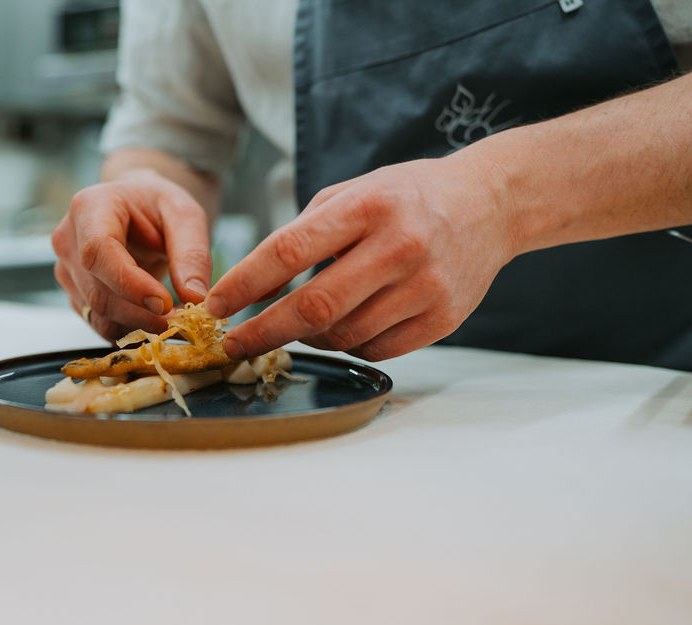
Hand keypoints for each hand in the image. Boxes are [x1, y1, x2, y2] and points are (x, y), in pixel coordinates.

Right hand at [52, 169, 213, 341]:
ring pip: (97, 313)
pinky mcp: (75, 294)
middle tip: (180, 320)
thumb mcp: (185, 215)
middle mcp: (68, 240)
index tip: (164, 303)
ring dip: (138, 326)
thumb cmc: (157, 205)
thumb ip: (192, 254)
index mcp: (89, 207)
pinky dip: (130, 329)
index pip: (98, 252)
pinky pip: (99, 322)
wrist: (139, 210)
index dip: (129, 283)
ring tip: (173, 320)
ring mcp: (67, 270)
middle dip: (141, 314)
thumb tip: (195, 297)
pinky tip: (154, 320)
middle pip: (97, 292)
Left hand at [205, 154, 517, 360]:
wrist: (491, 204)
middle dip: (263, 331)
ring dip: (307, 338)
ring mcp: (425, 287)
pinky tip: (343, 327)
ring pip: (343, 335)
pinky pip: (376, 349)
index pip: (289, 251)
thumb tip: (252, 288)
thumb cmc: (407, 197)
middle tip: (233, 344)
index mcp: (367, 206)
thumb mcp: (353, 192)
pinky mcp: (444, 319)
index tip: (215, 306)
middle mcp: (399, 246)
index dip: (244, 283)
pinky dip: (347, 345)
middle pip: (314, 306)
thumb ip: (304, 233)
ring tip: (297, 325)